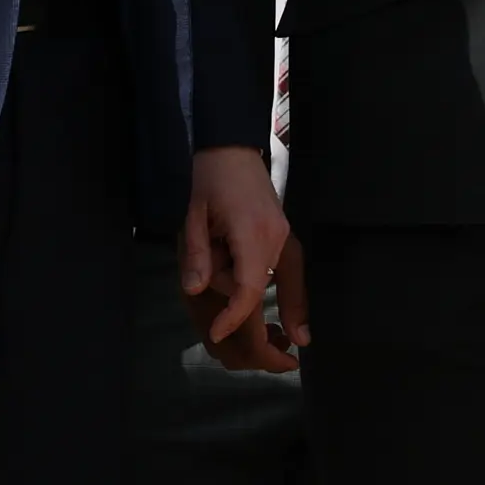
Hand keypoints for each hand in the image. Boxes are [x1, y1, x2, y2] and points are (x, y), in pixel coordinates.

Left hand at [182, 146, 302, 371]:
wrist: (234, 150)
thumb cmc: (211, 180)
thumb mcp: (194, 218)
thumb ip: (197, 256)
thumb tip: (194, 290)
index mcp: (253, 234)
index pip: (248, 287)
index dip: (234, 316)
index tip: (218, 334)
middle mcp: (278, 239)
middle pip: (256, 286)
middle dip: (230, 287)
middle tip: (210, 252)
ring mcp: (286, 237)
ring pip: (267, 280)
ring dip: (239, 275)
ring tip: (219, 243)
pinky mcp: (286, 236)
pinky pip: (281, 272)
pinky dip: (277, 290)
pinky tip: (290, 319)